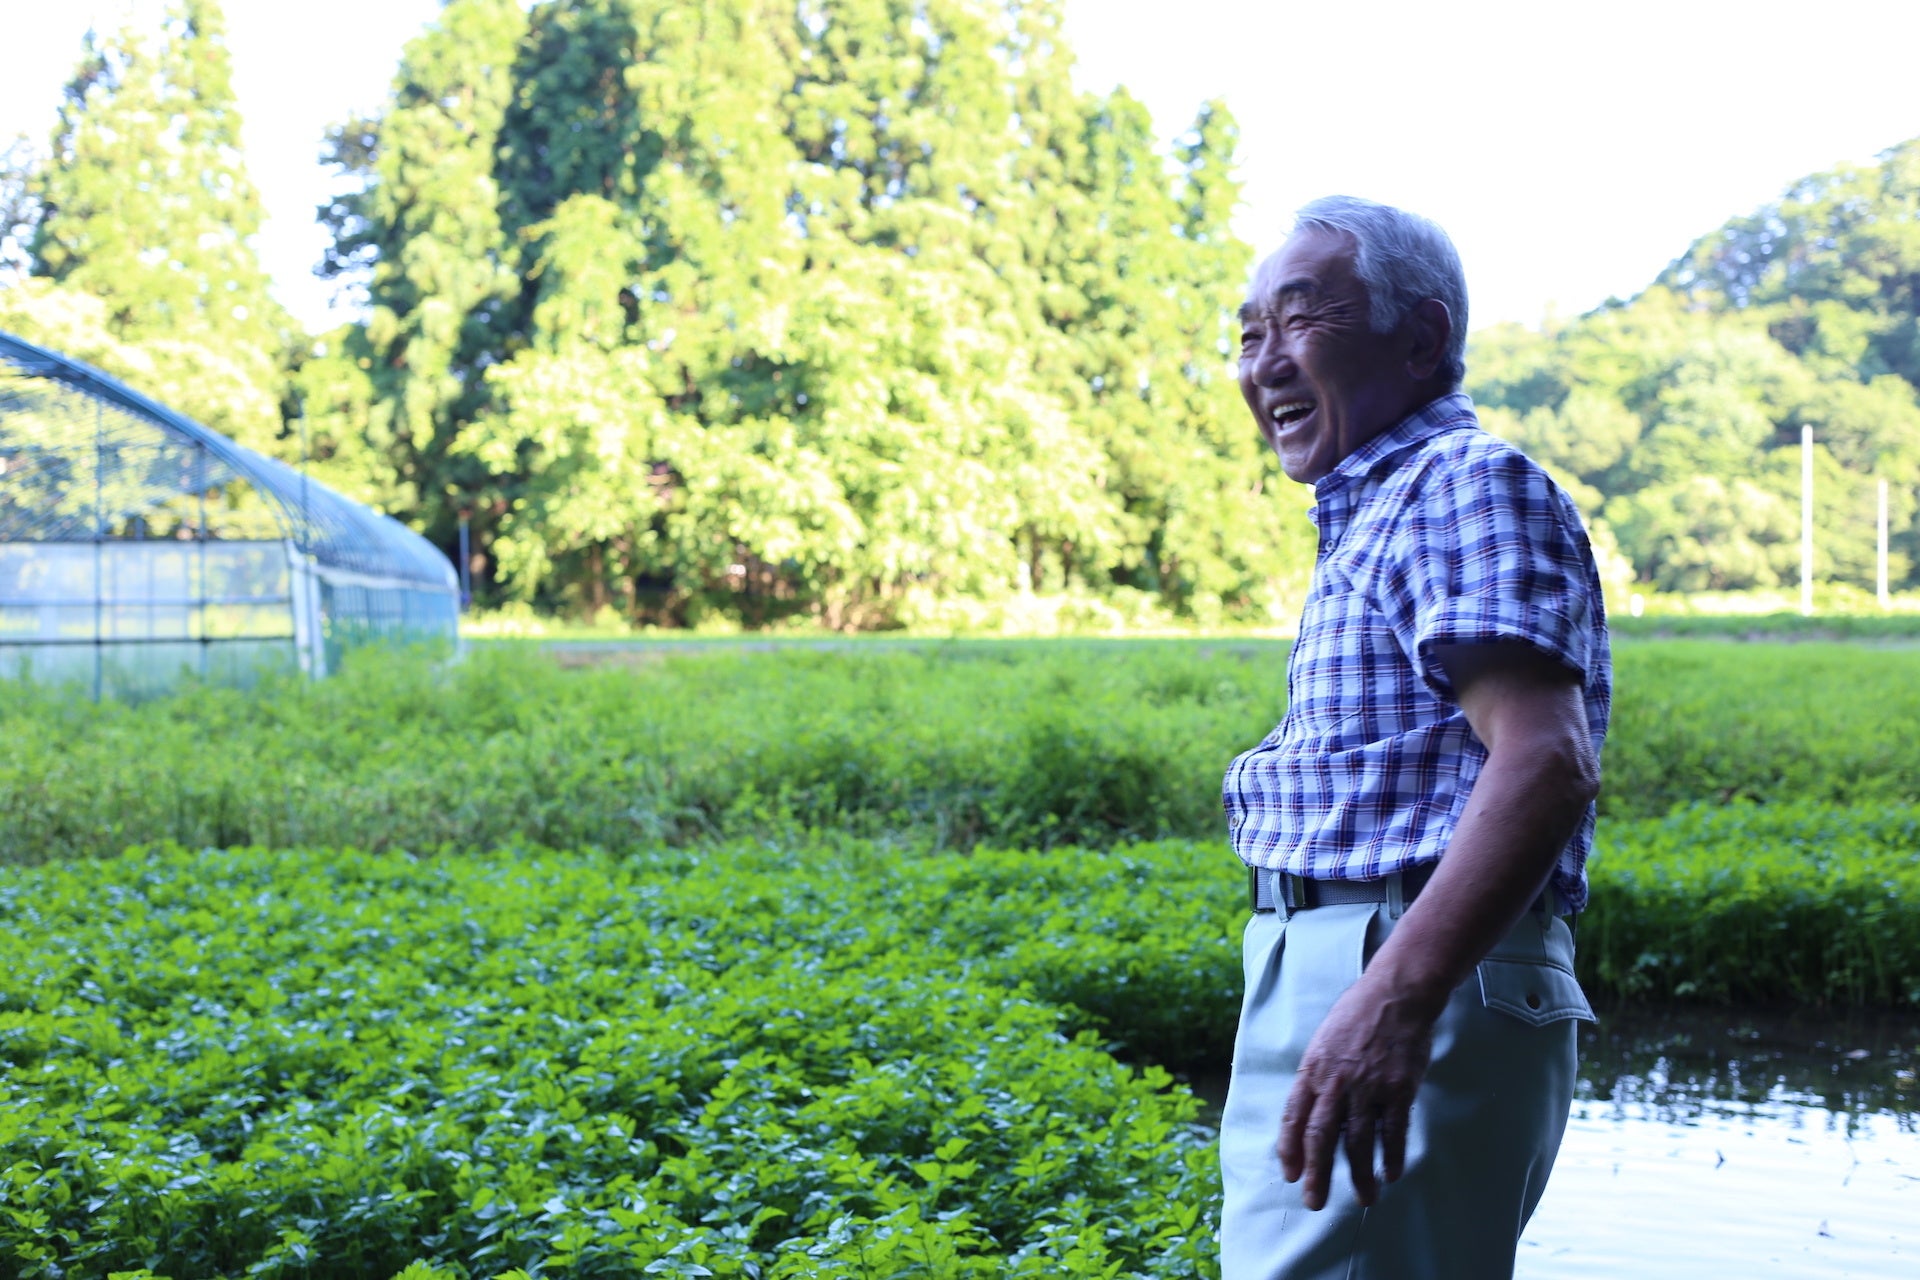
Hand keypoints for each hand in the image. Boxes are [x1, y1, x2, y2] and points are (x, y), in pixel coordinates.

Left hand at [1276, 972, 1438, 1209]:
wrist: (1395, 995)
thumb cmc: (1357, 1017)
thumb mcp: (1323, 1041)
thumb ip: (1317, 1076)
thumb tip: (1310, 1111)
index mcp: (1313, 1069)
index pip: (1294, 1117)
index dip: (1289, 1149)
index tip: (1290, 1175)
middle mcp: (1336, 1081)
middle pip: (1321, 1137)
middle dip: (1316, 1174)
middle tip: (1315, 1202)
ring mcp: (1368, 1086)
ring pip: (1357, 1141)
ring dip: (1358, 1175)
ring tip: (1363, 1198)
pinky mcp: (1398, 1088)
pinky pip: (1392, 1131)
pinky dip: (1390, 1156)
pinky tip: (1389, 1173)